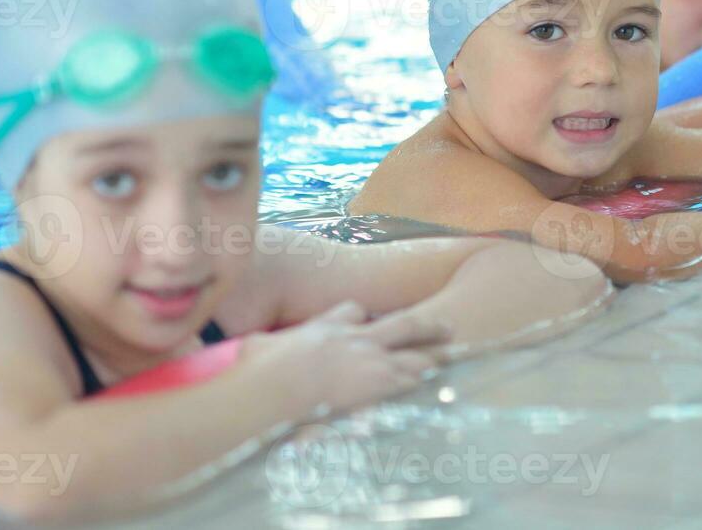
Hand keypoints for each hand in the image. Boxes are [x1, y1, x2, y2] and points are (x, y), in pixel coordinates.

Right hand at [239, 301, 448, 418]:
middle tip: (447, 326)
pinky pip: (412, 384)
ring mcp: (371, 362)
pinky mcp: (378, 388)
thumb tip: (247, 349)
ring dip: (436, 357)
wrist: (272, 389)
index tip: (366, 322)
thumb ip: (262, 347)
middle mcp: (356, 340)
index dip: (361, 318)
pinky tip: (441, 389)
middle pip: (403, 323)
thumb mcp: (257, 347)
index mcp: (328, 327)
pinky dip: (426, 386)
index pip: (354, 311)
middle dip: (427, 325)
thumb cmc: (257, 372)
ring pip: (416, 354)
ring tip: (454, 356)